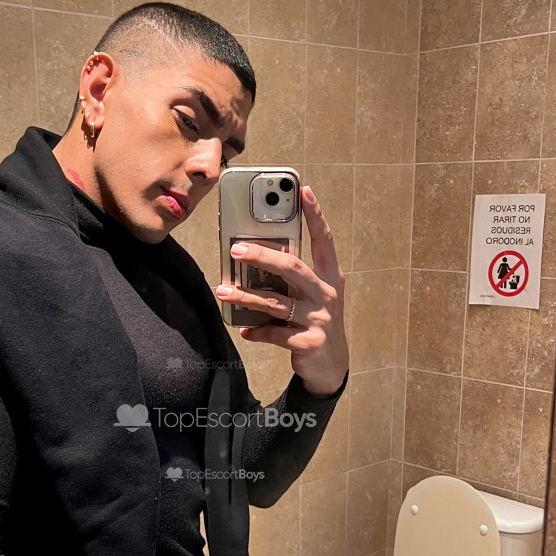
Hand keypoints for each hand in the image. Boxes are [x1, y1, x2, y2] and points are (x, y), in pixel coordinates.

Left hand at [215, 185, 348, 396]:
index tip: (303, 189)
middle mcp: (327, 294)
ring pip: (276, 302)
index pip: (324, 240)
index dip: (315, 214)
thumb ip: (295, 276)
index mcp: (330, 276)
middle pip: (292, 267)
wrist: (332, 366)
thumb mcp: (314, 295)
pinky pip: (275, 333)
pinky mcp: (309, 342)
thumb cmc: (317, 321)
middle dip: (262, 255)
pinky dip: (257, 331)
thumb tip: (256, 255)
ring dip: (246, 297)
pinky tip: (244, 329)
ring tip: (223, 291)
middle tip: (236, 249)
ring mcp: (319, 318)